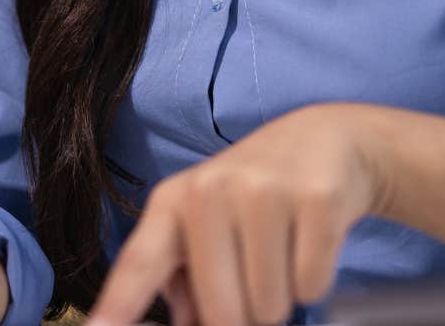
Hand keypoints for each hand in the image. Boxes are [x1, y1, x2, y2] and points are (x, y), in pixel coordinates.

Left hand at [86, 104, 385, 325]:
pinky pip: (310, 287)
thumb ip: (184, 280)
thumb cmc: (254, 192)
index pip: (140, 262)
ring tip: (282, 250)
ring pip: (270, 307)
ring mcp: (263, 191)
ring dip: (281, 298)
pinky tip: (308, 241)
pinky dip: (313, 282)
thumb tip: (185, 322)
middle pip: (222, 312)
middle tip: (255, 276)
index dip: (118, 303)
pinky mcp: (316, 199)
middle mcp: (210, 191)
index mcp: (173, 201)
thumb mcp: (208, 224)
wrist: (325, 138)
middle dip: (245, 316)